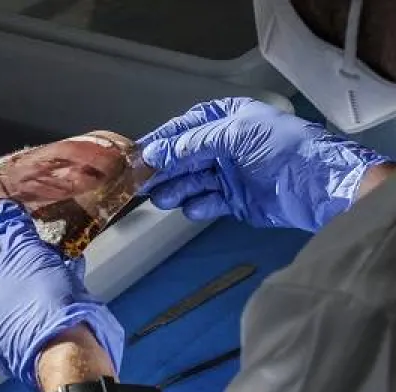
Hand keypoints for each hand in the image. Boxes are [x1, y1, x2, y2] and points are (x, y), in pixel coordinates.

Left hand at [0, 202, 123, 389]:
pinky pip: (33, 304)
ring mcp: (4, 332)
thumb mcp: (25, 255)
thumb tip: (3, 213)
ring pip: (14, 289)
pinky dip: (47, 283)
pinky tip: (68, 263)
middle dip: (8, 248)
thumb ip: (13, 230)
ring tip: (48, 241)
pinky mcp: (30, 337)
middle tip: (22, 227)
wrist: (72, 351)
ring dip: (31, 263)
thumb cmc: (38, 302)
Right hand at [139, 98, 389, 231]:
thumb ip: (193, 143)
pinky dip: (198, 205)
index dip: (162, 139)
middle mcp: (226, 145)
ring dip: (176, 189)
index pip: (186, 127)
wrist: (317, 184)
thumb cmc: (280, 148)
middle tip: (140, 182)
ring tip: (163, 198)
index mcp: (229, 120)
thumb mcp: (236, 134)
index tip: (138, 154)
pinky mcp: (234, 200)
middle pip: (184, 156)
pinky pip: (207, 202)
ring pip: (191, 181)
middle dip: (164, 168)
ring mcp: (229, 174)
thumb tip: (155, 153)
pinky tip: (193, 206)